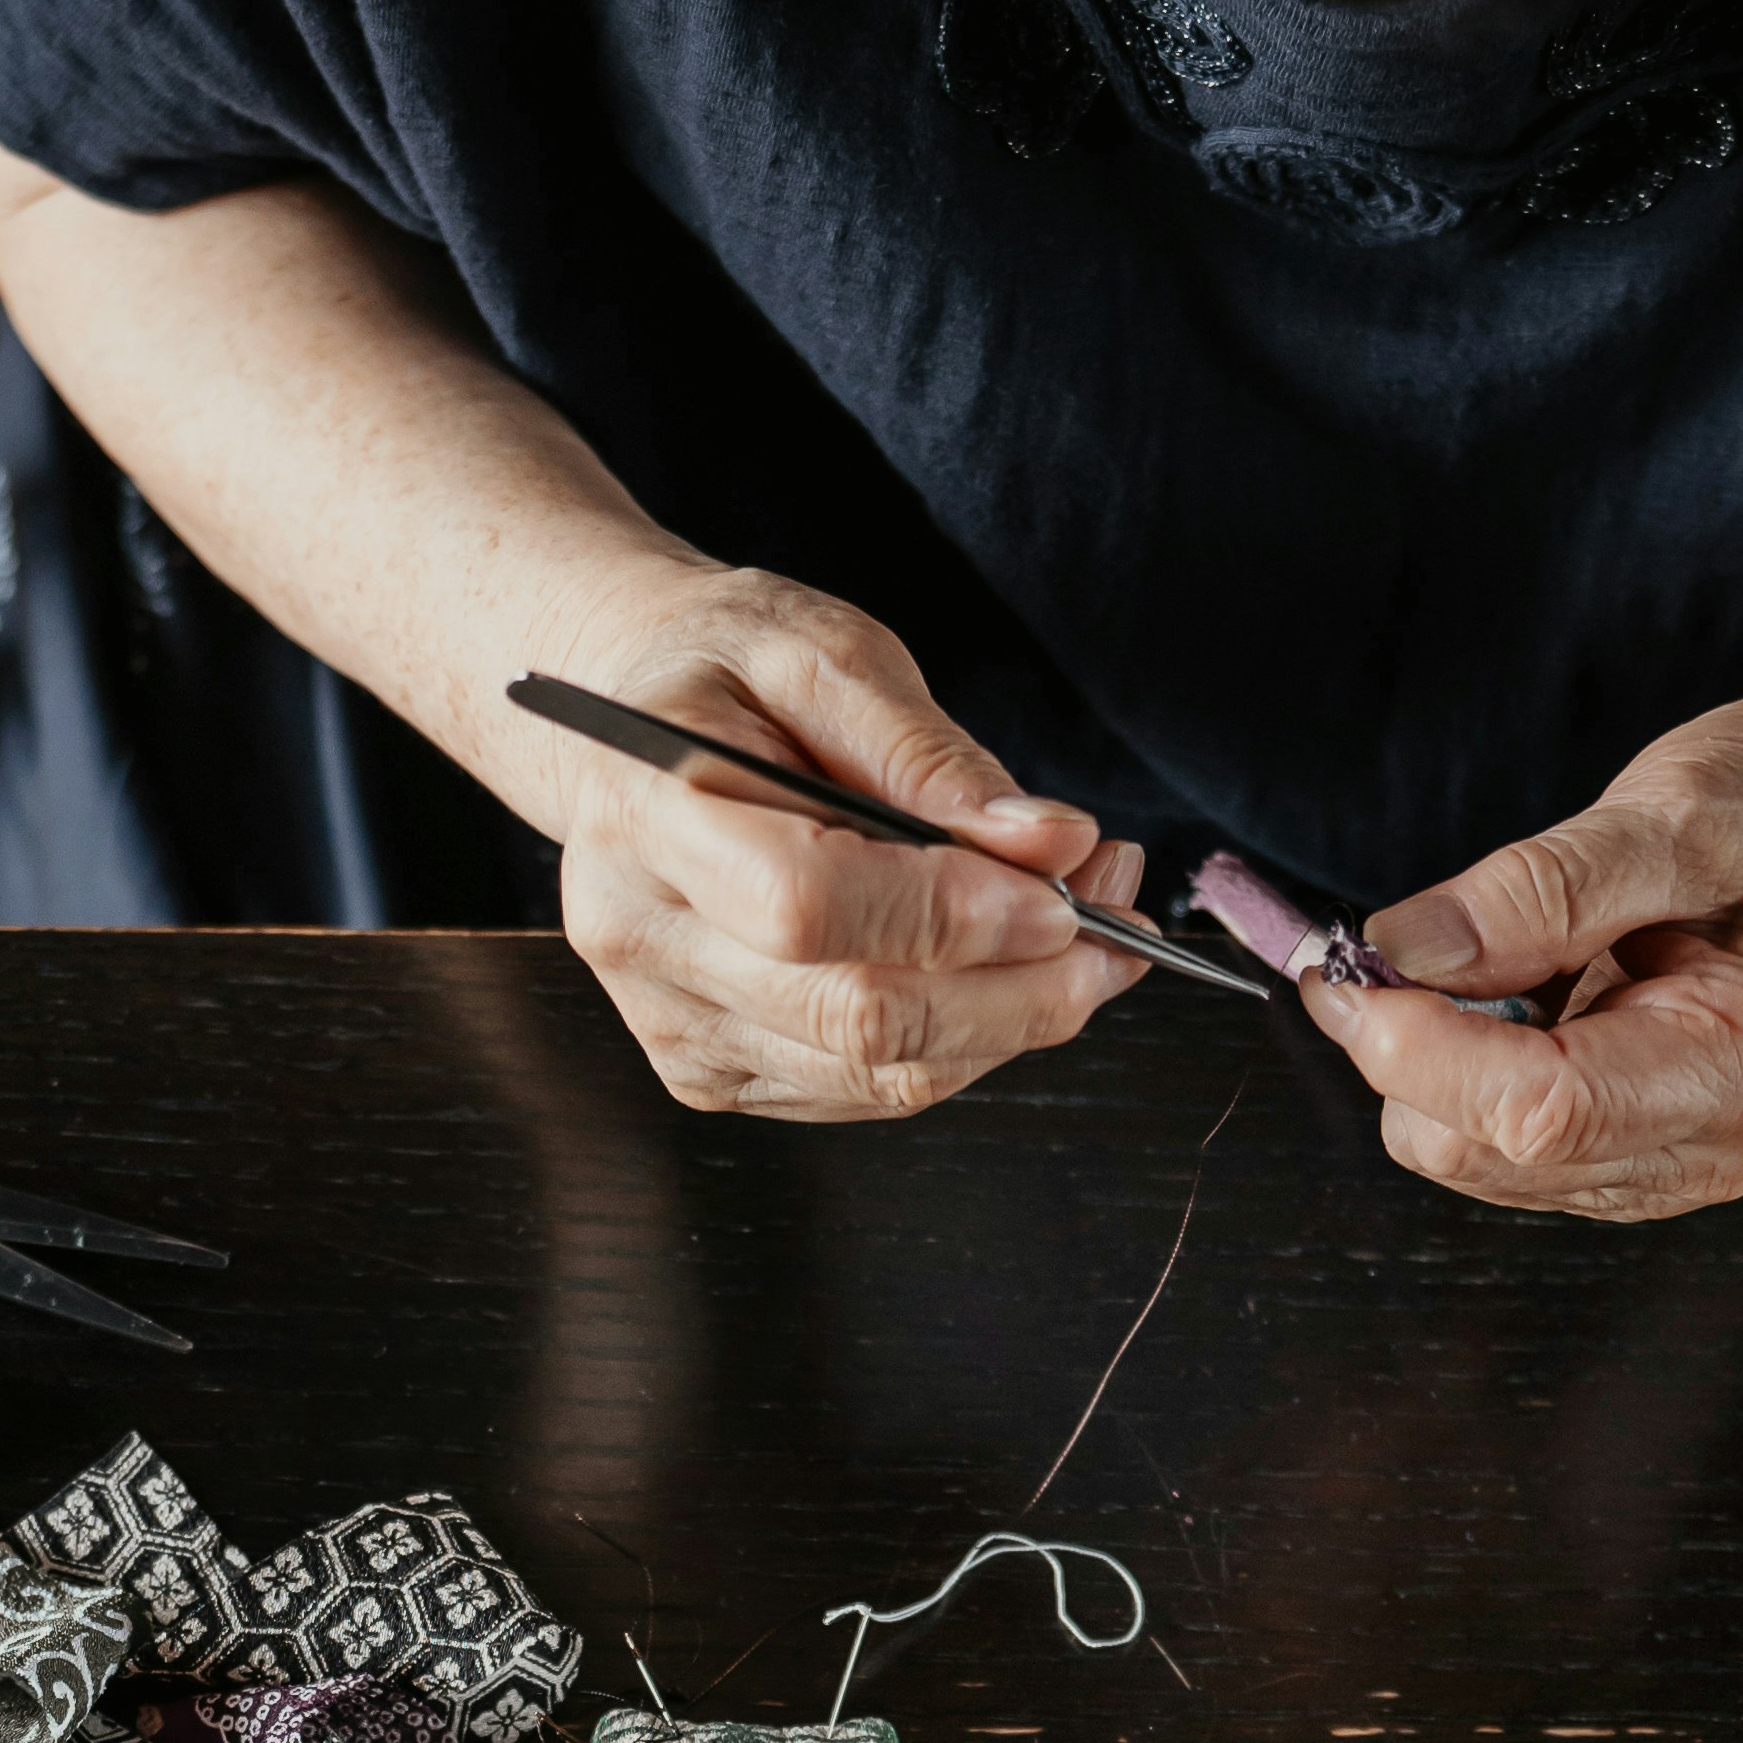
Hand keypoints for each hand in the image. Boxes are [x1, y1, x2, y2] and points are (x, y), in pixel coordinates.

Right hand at [511, 568, 1146, 1120]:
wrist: (624, 737)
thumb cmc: (725, 676)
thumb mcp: (826, 652)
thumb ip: (930, 755)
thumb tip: (1048, 846)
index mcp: (648, 812)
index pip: (809, 907)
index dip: (952, 915)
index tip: (1064, 886)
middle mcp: (642, 937)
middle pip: (857, 1017)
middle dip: (1021, 984)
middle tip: (1117, 912)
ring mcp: (672, 1023)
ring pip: (879, 1075)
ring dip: (1014, 1016)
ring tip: (1083, 921)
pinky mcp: (710, 1072)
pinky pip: (868, 1090)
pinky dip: (965, 1039)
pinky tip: (1005, 966)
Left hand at [1309, 669, 1742, 1223]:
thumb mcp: (1685, 810)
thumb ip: (1542, 889)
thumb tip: (1403, 949)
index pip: (1537, 1111)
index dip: (1419, 1046)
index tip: (1354, 963)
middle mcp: (1707, 1146)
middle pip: (1482, 1149)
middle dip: (1412, 1049)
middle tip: (1406, 937)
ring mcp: (1661, 1162)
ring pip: (1468, 1154)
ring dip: (1435, 1055)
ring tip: (1506, 950)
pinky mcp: (1620, 1153)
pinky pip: (1489, 1139)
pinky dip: (1462, 1063)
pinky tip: (1524, 990)